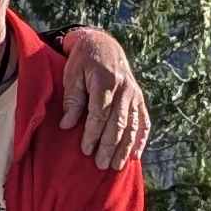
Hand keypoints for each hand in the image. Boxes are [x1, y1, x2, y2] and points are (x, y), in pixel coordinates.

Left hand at [57, 28, 151, 170]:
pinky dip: (140, 139)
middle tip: (101, 165)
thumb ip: (72, 100)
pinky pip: (144, 121)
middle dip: (109, 146)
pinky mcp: (139, 98)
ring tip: (116, 166)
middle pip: (118, 123)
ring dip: (125, 148)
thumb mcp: (72, 75)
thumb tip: (67, 125)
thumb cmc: (83, 61)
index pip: (100, 114)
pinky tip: (135, 155)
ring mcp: (134, 94)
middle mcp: (124, 89)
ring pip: (132, 125)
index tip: (86, 150)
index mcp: (106, 81)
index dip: (93, 134)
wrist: (103, 44)